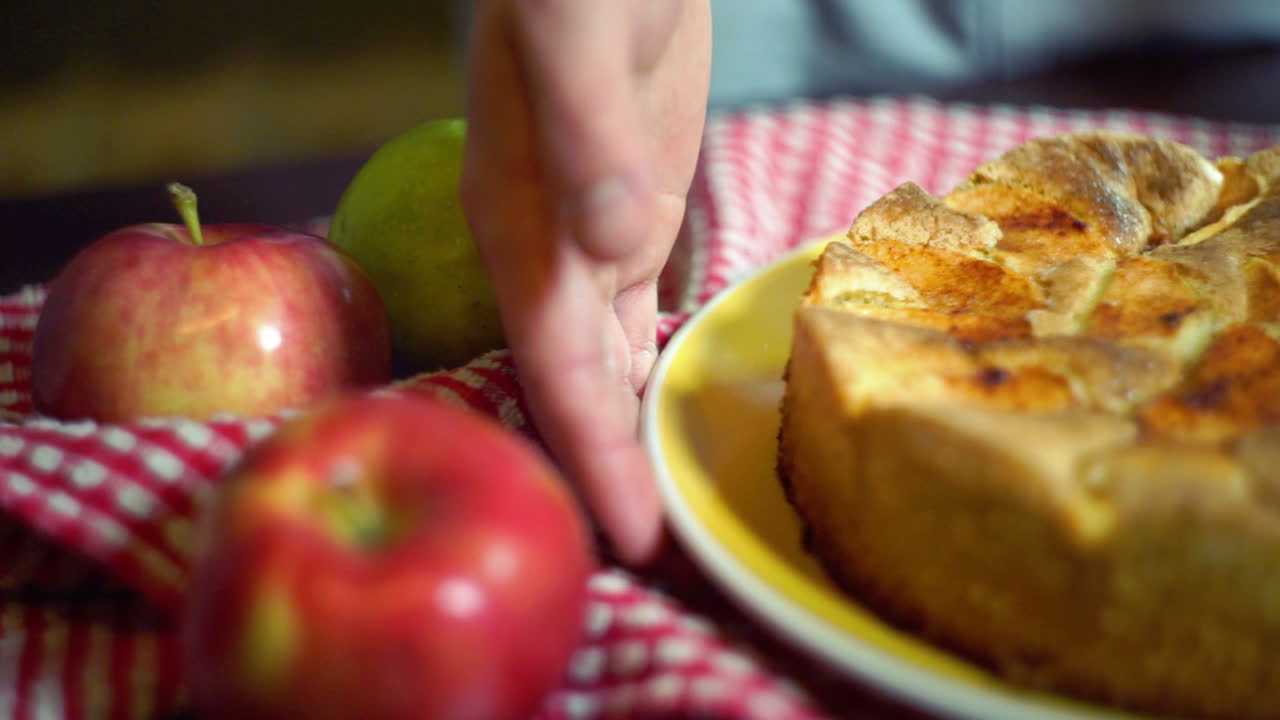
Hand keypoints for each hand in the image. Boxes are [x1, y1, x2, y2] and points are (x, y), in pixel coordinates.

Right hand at [461, 0, 710, 562]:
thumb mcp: (573, 26)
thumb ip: (585, 128)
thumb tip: (616, 242)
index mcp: (523, 218)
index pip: (556, 365)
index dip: (591, 456)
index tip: (634, 537)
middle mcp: (548, 240)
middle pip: (577, 381)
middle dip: (610, 470)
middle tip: (662, 554)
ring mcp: (589, 226)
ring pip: (601, 355)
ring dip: (626, 429)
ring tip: (663, 504)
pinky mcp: (632, 204)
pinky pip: (631, 311)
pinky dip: (645, 366)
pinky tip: (665, 403)